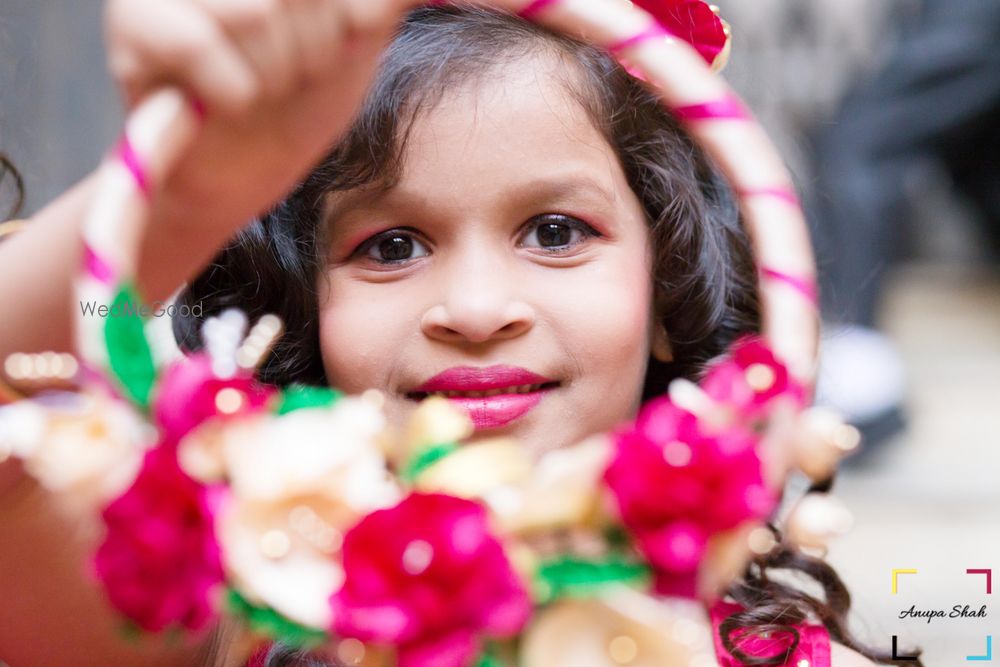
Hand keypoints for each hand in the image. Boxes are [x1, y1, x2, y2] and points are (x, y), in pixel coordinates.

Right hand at [104, 0, 418, 252]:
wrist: (240, 182)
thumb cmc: (298, 107)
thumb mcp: (357, 32)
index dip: (358, 18)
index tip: (379, 34)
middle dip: (319, 46)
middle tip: (292, 76)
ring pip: (258, 15)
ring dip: (276, 74)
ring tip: (258, 91)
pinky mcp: (134, 24)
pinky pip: (205, 49)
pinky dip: (233, 93)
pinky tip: (224, 106)